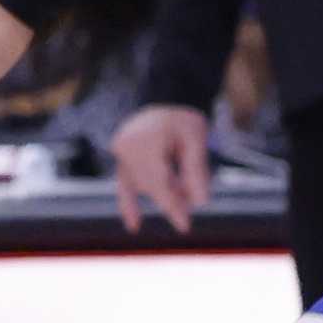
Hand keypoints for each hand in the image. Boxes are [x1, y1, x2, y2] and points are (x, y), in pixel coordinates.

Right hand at [110, 103, 214, 234]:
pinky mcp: (121, 159)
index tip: (185, 226)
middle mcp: (128, 148)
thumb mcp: (196, 139)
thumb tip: (201, 203)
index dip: (173, 206)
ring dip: (163, 192)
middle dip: (172, 197)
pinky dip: (129, 204)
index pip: (160, 182)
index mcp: (147, 142)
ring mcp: (121, 154)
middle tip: (192, 204)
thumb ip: (196, 170)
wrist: (164, 96)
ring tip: (183, 189)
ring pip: (142, 186)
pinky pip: (124, 184)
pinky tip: (134, 225)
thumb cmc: (183, 119)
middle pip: (152, 186)